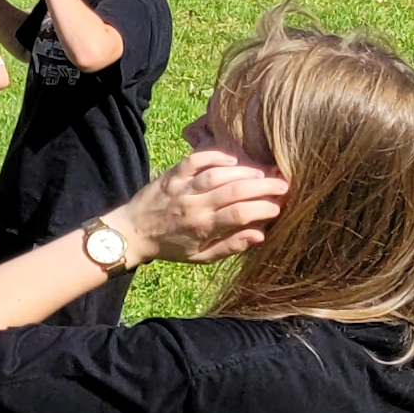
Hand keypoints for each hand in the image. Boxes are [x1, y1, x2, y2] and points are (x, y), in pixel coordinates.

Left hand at [111, 147, 290, 266]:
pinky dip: (215, 156)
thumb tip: (260, 235)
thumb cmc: (170, 247)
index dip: (264, 208)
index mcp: (203, 228)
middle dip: (263, 186)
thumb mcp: (200, 257)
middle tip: (283, 183)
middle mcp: (193, 206)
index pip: (241, 214)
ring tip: (263, 171)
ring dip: (244, 171)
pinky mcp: (171, 175)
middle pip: (235, 191)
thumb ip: (230, 246)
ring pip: (218, 175)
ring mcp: (181, 189)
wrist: (130, 233)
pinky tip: (232, 159)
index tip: (279, 206)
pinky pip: (195, 160)